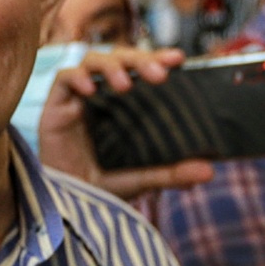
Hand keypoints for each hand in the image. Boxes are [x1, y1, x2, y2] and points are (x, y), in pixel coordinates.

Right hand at [36, 46, 214, 199]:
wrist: (68, 208)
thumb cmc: (104, 186)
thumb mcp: (143, 178)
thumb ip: (173, 173)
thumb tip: (208, 171)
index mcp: (125, 103)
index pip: (142, 69)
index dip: (157, 58)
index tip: (178, 58)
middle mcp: (103, 94)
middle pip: (120, 57)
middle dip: (139, 59)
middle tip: (158, 75)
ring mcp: (78, 98)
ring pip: (92, 60)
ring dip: (110, 66)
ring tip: (124, 85)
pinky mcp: (55, 107)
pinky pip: (64, 79)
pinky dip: (77, 78)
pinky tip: (89, 89)